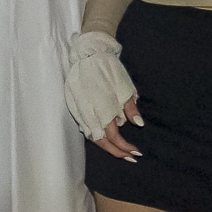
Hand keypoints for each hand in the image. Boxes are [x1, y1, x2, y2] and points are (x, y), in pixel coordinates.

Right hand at [64, 31, 141, 157]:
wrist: (89, 54)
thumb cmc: (110, 69)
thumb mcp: (125, 87)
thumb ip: (130, 108)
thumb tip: (138, 125)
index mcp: (104, 109)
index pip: (114, 137)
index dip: (125, 148)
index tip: (137, 152)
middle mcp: (90, 113)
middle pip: (102, 142)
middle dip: (117, 152)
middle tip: (130, 157)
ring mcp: (80, 110)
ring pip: (91, 136)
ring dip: (106, 146)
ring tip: (119, 151)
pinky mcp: (74, 106)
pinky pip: (85, 126)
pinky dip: (96, 135)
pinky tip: (104, 137)